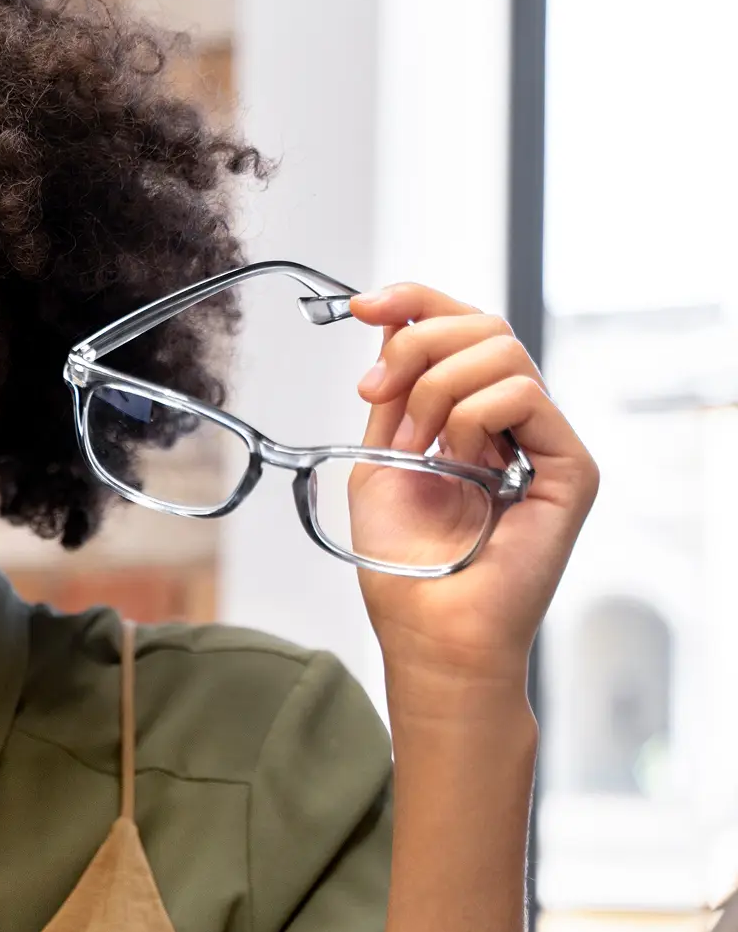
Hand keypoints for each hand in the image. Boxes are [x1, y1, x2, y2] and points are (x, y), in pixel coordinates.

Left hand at [348, 284, 599, 693]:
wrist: (428, 629)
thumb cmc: (403, 563)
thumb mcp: (380, 457)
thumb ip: (393, 392)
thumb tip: (391, 323)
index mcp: (471, 415)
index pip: (461, 328)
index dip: (414, 302)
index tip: (361, 306)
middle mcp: (514, 422)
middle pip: (483, 325)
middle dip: (416, 344)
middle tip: (375, 393)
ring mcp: (544, 442)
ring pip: (502, 351)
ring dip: (436, 389)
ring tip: (414, 446)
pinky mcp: (570, 467)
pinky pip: (524, 395)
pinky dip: (473, 416)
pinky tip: (455, 458)